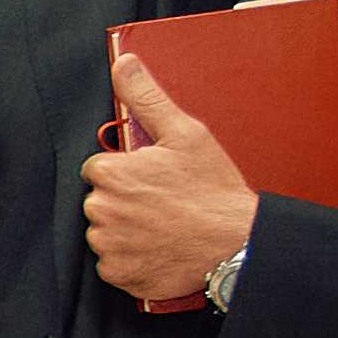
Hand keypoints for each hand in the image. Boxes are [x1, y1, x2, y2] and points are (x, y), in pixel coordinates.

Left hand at [84, 48, 260, 305]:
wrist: (238, 243)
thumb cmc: (213, 189)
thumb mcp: (185, 133)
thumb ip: (146, 97)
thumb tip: (123, 63)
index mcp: (110, 174)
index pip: (99, 168)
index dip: (127, 171)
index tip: (154, 178)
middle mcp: (101, 211)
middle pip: (100, 200)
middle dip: (124, 200)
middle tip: (163, 202)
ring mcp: (109, 246)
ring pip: (105, 232)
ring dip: (126, 229)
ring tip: (164, 225)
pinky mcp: (119, 274)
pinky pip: (114, 263)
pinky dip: (132, 258)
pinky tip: (159, 247)